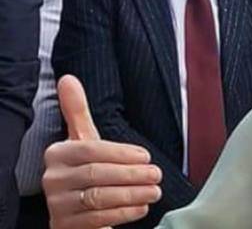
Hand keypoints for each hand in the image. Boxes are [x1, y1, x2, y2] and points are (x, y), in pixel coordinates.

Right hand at [43, 75, 161, 228]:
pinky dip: (123, 213)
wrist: (75, 210)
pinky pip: (97, 219)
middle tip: (157, 174)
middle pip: (96, 174)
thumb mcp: (84, 140)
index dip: (121, 153)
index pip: (91, 150)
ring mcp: (58, 204)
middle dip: (132, 175)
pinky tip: (142, 207)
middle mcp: (52, 179)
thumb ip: (78, 112)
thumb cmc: (86, 169)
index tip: (147, 156)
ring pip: (98, 198)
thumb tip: (68, 78)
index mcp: (58, 154)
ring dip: (132, 194)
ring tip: (155, 190)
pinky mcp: (66, 226)